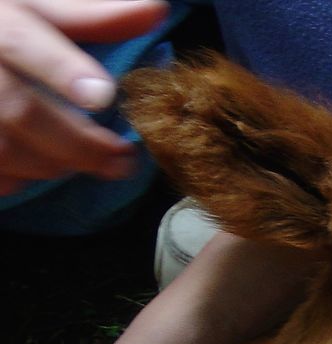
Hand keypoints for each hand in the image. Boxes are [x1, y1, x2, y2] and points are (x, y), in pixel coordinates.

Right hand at [0, 0, 168, 194]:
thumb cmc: (1, 20)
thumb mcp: (35, 5)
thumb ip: (90, 16)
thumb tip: (155, 11)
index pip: (22, 42)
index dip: (63, 71)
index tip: (103, 96)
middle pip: (20, 110)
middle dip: (78, 142)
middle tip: (121, 159)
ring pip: (3, 148)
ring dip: (53, 164)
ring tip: (88, 163)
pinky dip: (19, 178)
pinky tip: (43, 170)